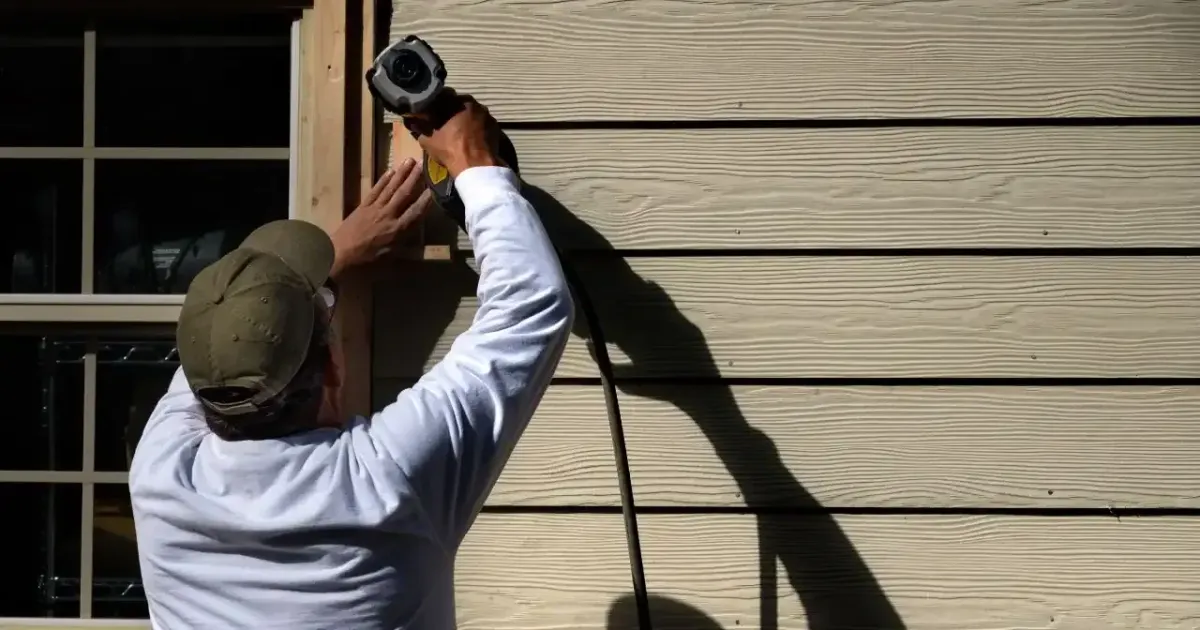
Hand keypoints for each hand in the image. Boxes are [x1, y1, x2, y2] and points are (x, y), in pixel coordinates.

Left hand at [330, 159, 432, 276]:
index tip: (434, 187)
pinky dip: (383, 180)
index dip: (426, 199)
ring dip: (401, 174)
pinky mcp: (363, 205)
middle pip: (404, 194)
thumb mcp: (389, 258)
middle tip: (423, 163)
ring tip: (410, 161)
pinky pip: (376, 190)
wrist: (338, 254)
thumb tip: (417, 238)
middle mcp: (388, 215)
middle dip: (414, 178)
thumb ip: (404, 245)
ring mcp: (374, 208)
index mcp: (396, 230)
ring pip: (391, 188)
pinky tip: (390, 171)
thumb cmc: (366, 261)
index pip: (415, 212)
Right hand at [406, 90, 502, 177]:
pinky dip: (476, 129)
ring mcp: (488, 116)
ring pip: (472, 115)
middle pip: (460, 105)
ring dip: (465, 120)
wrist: (477, 167)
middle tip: (444, 123)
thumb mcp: (428, 140)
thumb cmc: (451, 149)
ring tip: (457, 132)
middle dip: (452, 112)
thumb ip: (420, 128)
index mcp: (459, 101)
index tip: (431, 114)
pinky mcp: (496, 128)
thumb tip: (412, 122)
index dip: (435, 105)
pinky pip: (482, 125)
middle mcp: (476, 104)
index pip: (444, 96)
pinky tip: (470, 139)